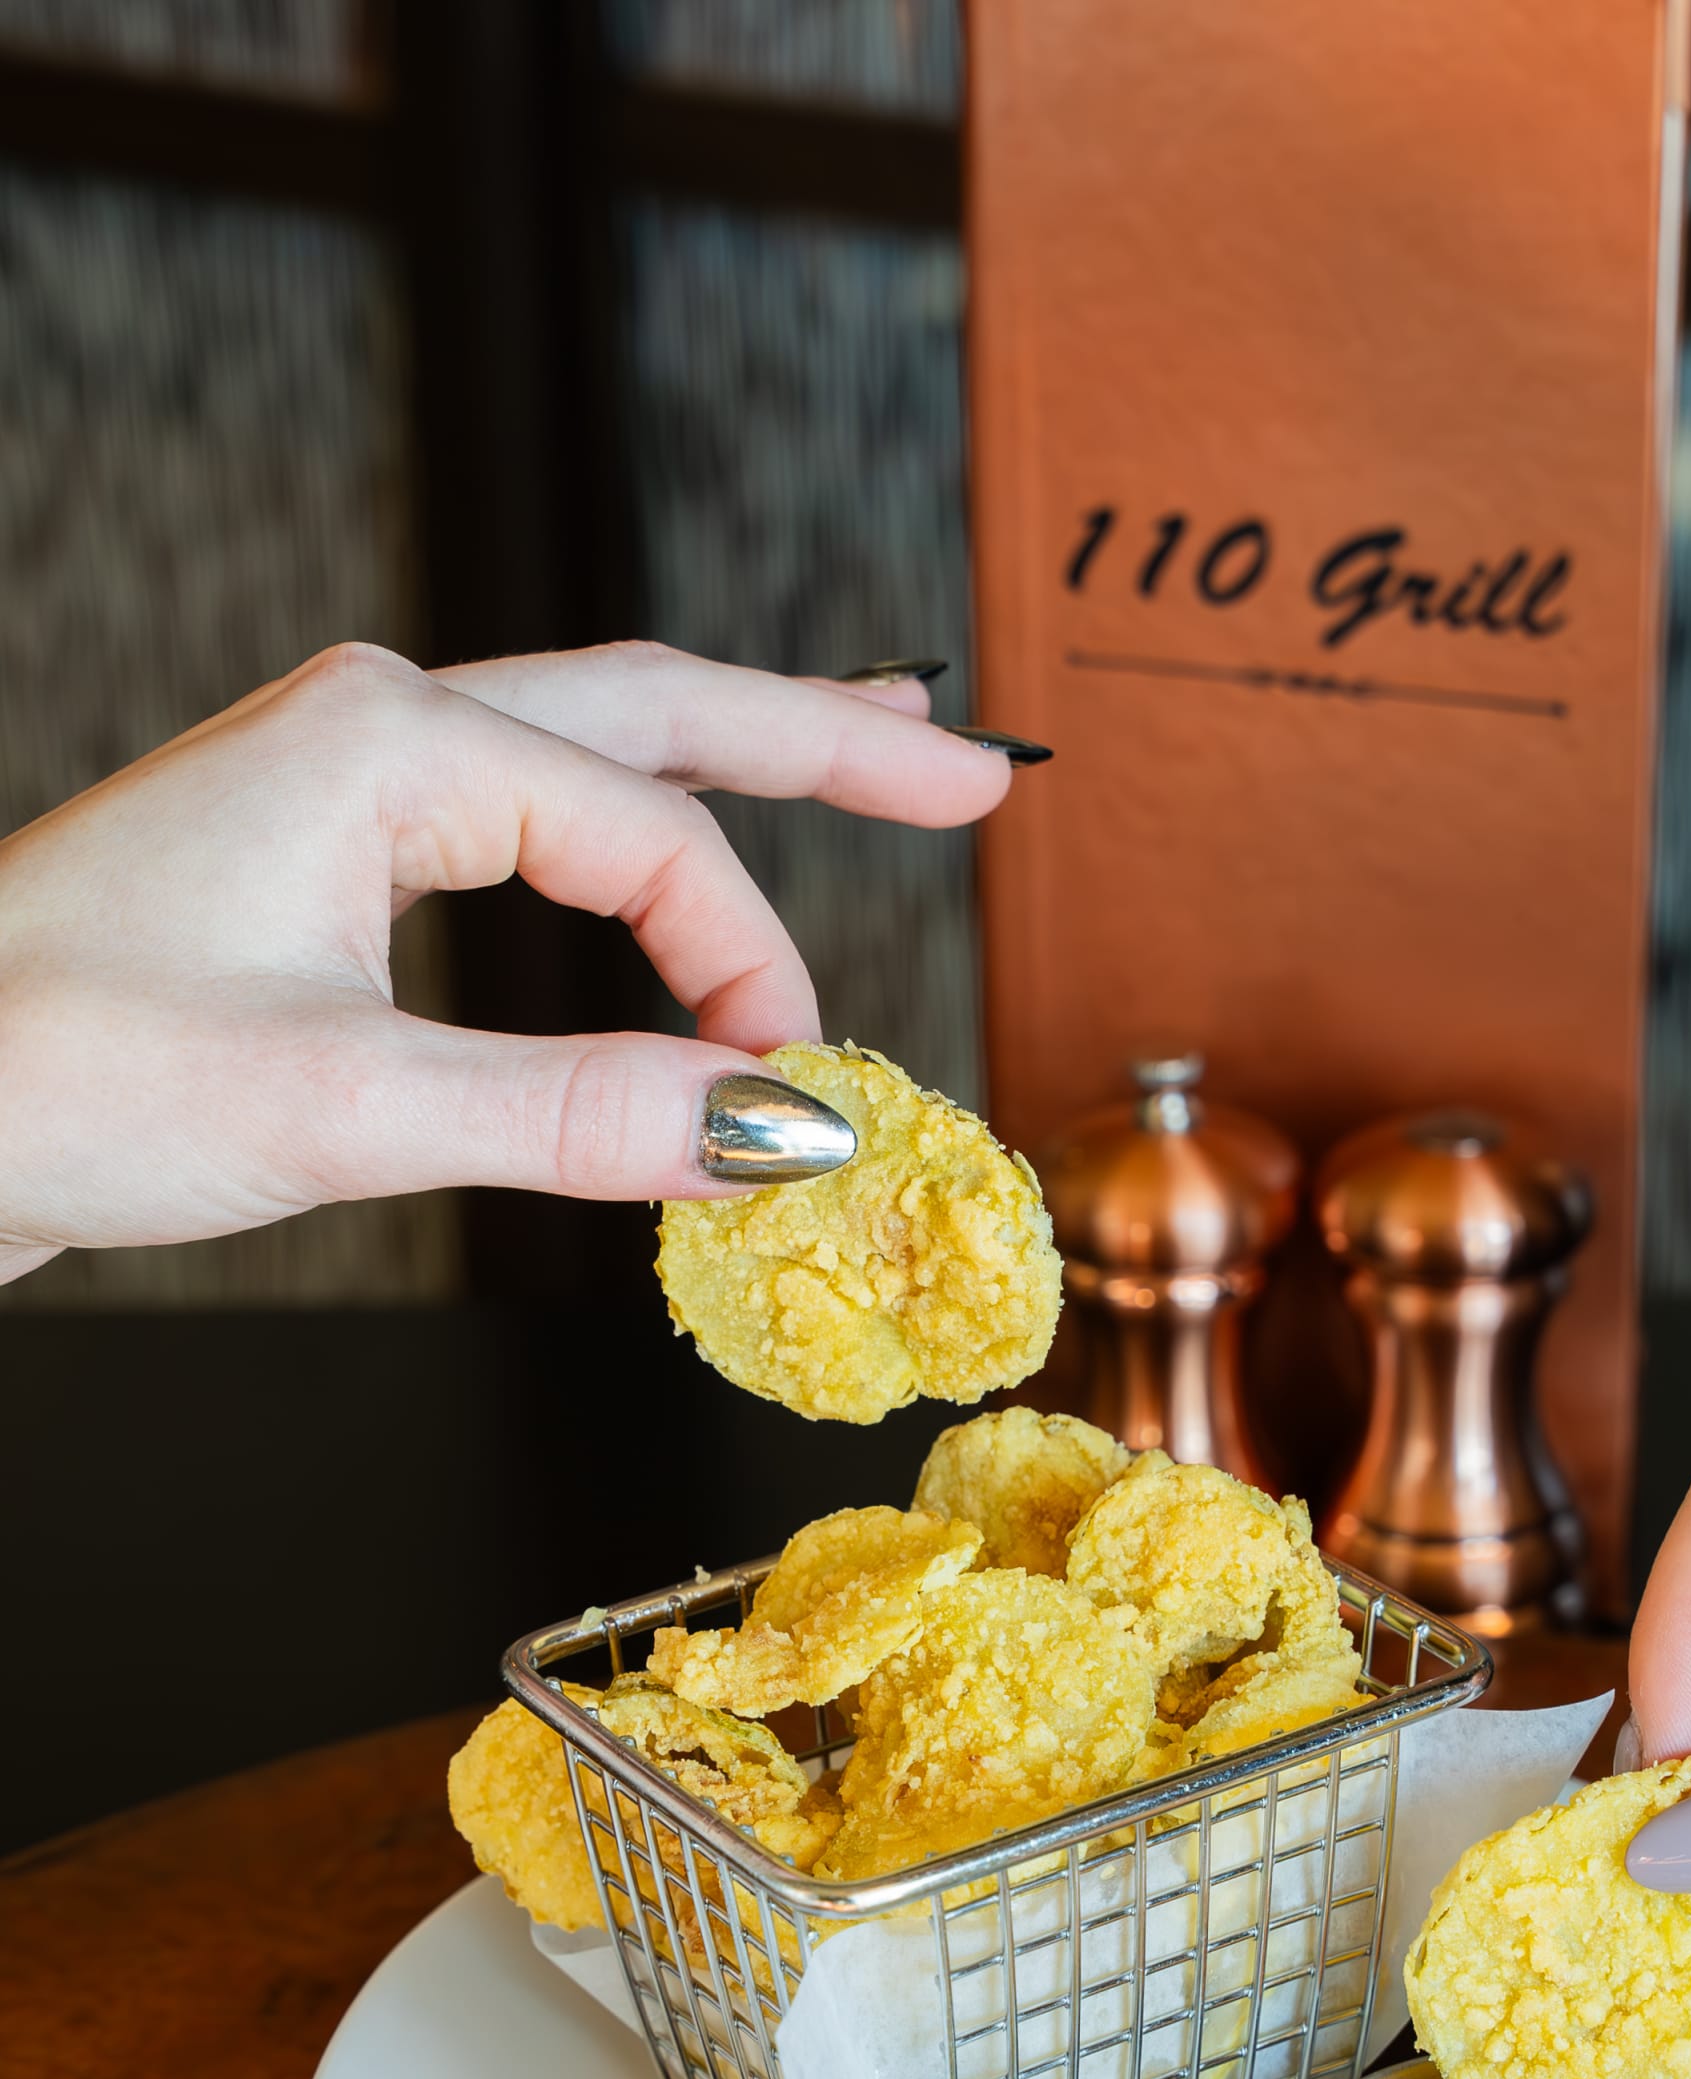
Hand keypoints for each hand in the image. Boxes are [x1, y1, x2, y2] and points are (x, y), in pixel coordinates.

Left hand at [0, 639, 1019, 1282]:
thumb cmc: (58, 1074)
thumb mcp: (349, 1106)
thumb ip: (584, 1112)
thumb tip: (783, 1132)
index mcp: (390, 742)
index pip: (651, 839)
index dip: (750, 967)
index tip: (793, 1101)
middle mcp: (376, 726)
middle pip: (658, 707)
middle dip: (822, 736)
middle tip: (972, 769)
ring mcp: (341, 780)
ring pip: (590, 744)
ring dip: (731, 752)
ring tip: (862, 747)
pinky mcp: (316, 854)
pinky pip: (521, 813)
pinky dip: (629, 830)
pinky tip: (664, 854)